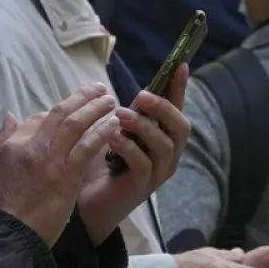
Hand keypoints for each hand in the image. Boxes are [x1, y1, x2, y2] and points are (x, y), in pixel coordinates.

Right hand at [0, 84, 119, 245]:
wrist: (7, 235)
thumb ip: (1, 140)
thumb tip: (9, 115)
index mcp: (13, 144)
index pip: (38, 119)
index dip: (58, 113)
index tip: (72, 113)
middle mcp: (32, 145)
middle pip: (60, 113)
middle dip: (82, 97)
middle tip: (99, 89)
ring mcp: (51, 159)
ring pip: (76, 124)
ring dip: (96, 109)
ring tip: (111, 101)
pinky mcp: (67, 175)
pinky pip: (88, 146)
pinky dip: (102, 132)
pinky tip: (114, 125)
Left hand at [77, 65, 191, 243]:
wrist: (88, 202)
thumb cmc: (103, 164)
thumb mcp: (117, 132)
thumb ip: (128, 115)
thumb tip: (129, 89)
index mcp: (164, 139)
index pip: (178, 109)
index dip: (180, 88)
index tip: (180, 65)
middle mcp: (168, 156)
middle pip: (181, 128)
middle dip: (164, 108)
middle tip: (141, 96)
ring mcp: (158, 173)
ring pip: (164, 146)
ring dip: (143, 126)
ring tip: (120, 114)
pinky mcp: (142, 187)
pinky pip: (143, 164)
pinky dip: (129, 148)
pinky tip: (112, 138)